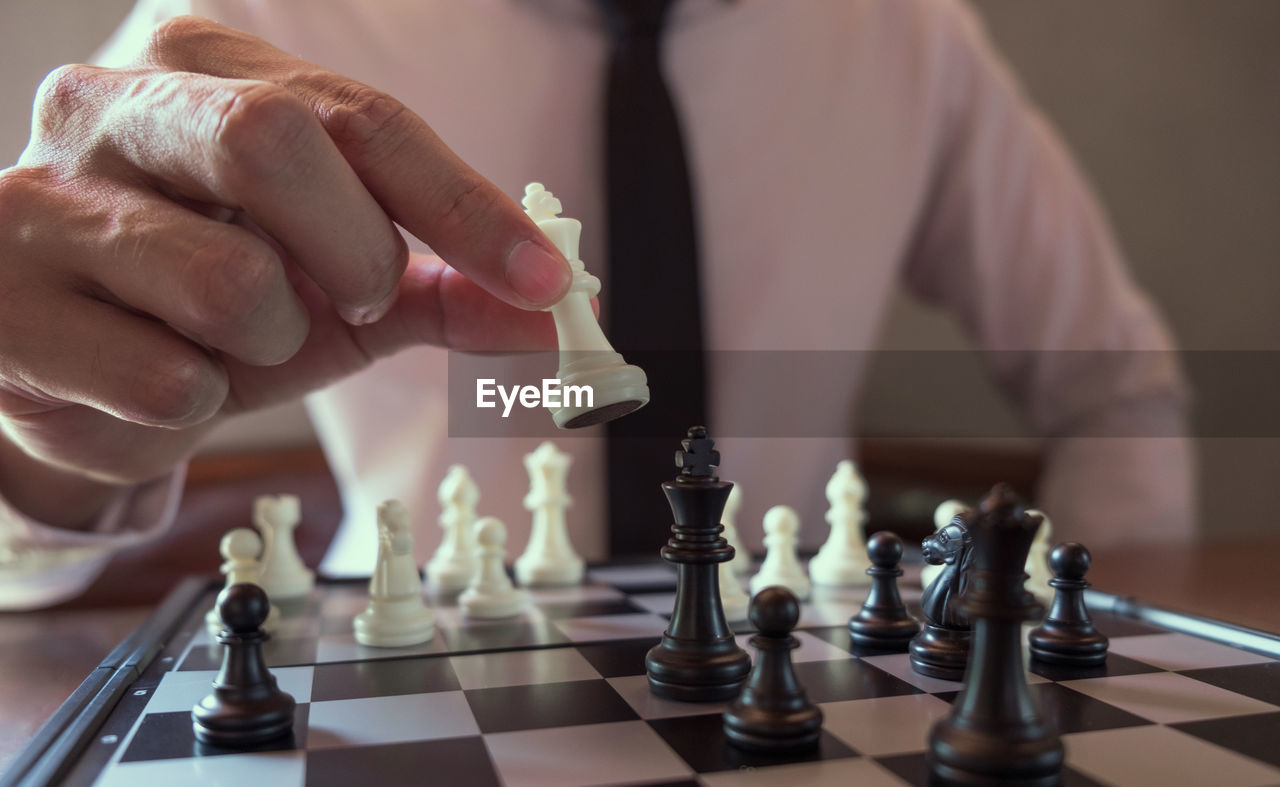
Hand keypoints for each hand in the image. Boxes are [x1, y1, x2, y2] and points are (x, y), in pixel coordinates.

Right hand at [0, 17, 569, 524]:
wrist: (73, 370)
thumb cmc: (212, 303)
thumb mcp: (340, 284)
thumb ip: (445, 286)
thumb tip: (557, 312)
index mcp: (202, 69)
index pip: (359, 116)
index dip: (466, 205)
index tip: (546, 279)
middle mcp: (106, 104)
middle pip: (277, 143)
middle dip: (354, 254)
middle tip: (351, 299)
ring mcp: (38, 203)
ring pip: (232, 284)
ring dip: (271, 344)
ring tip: (224, 341)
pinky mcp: (2, 312)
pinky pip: (172, 381)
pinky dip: (200, 404)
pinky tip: (152, 377)